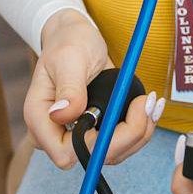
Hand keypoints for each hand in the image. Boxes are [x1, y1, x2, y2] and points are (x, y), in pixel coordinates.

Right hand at [25, 10, 162, 168]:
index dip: (96, 144)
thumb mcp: (69, 59)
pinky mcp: (94, 132)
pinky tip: (149, 107)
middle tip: (148, 103)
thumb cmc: (68, 42)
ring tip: (152, 102)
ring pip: (111, 153)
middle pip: (93, 156)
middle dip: (128, 135)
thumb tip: (63, 115)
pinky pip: (119, 143)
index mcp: (40, 117)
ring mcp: (75, 135)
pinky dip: (139, 128)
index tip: (120, 115)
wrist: (75, 38)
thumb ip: (69, 88)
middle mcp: (55, 133)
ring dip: (139, 132)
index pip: (65, 152)